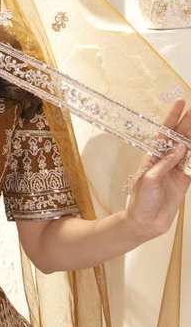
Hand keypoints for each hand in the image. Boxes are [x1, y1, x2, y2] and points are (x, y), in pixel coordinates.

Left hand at [124, 98, 190, 238]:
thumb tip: (180, 148)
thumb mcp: (149, 180)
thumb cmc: (140, 200)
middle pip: (179, 137)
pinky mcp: (183, 180)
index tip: (180, 103)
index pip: (164, 132)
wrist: (145, 222)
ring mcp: (175, 170)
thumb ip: (164, 164)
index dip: (172, 117)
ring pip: (188, 149)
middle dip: (188, 123)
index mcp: (152, 156)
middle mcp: (164, 160)